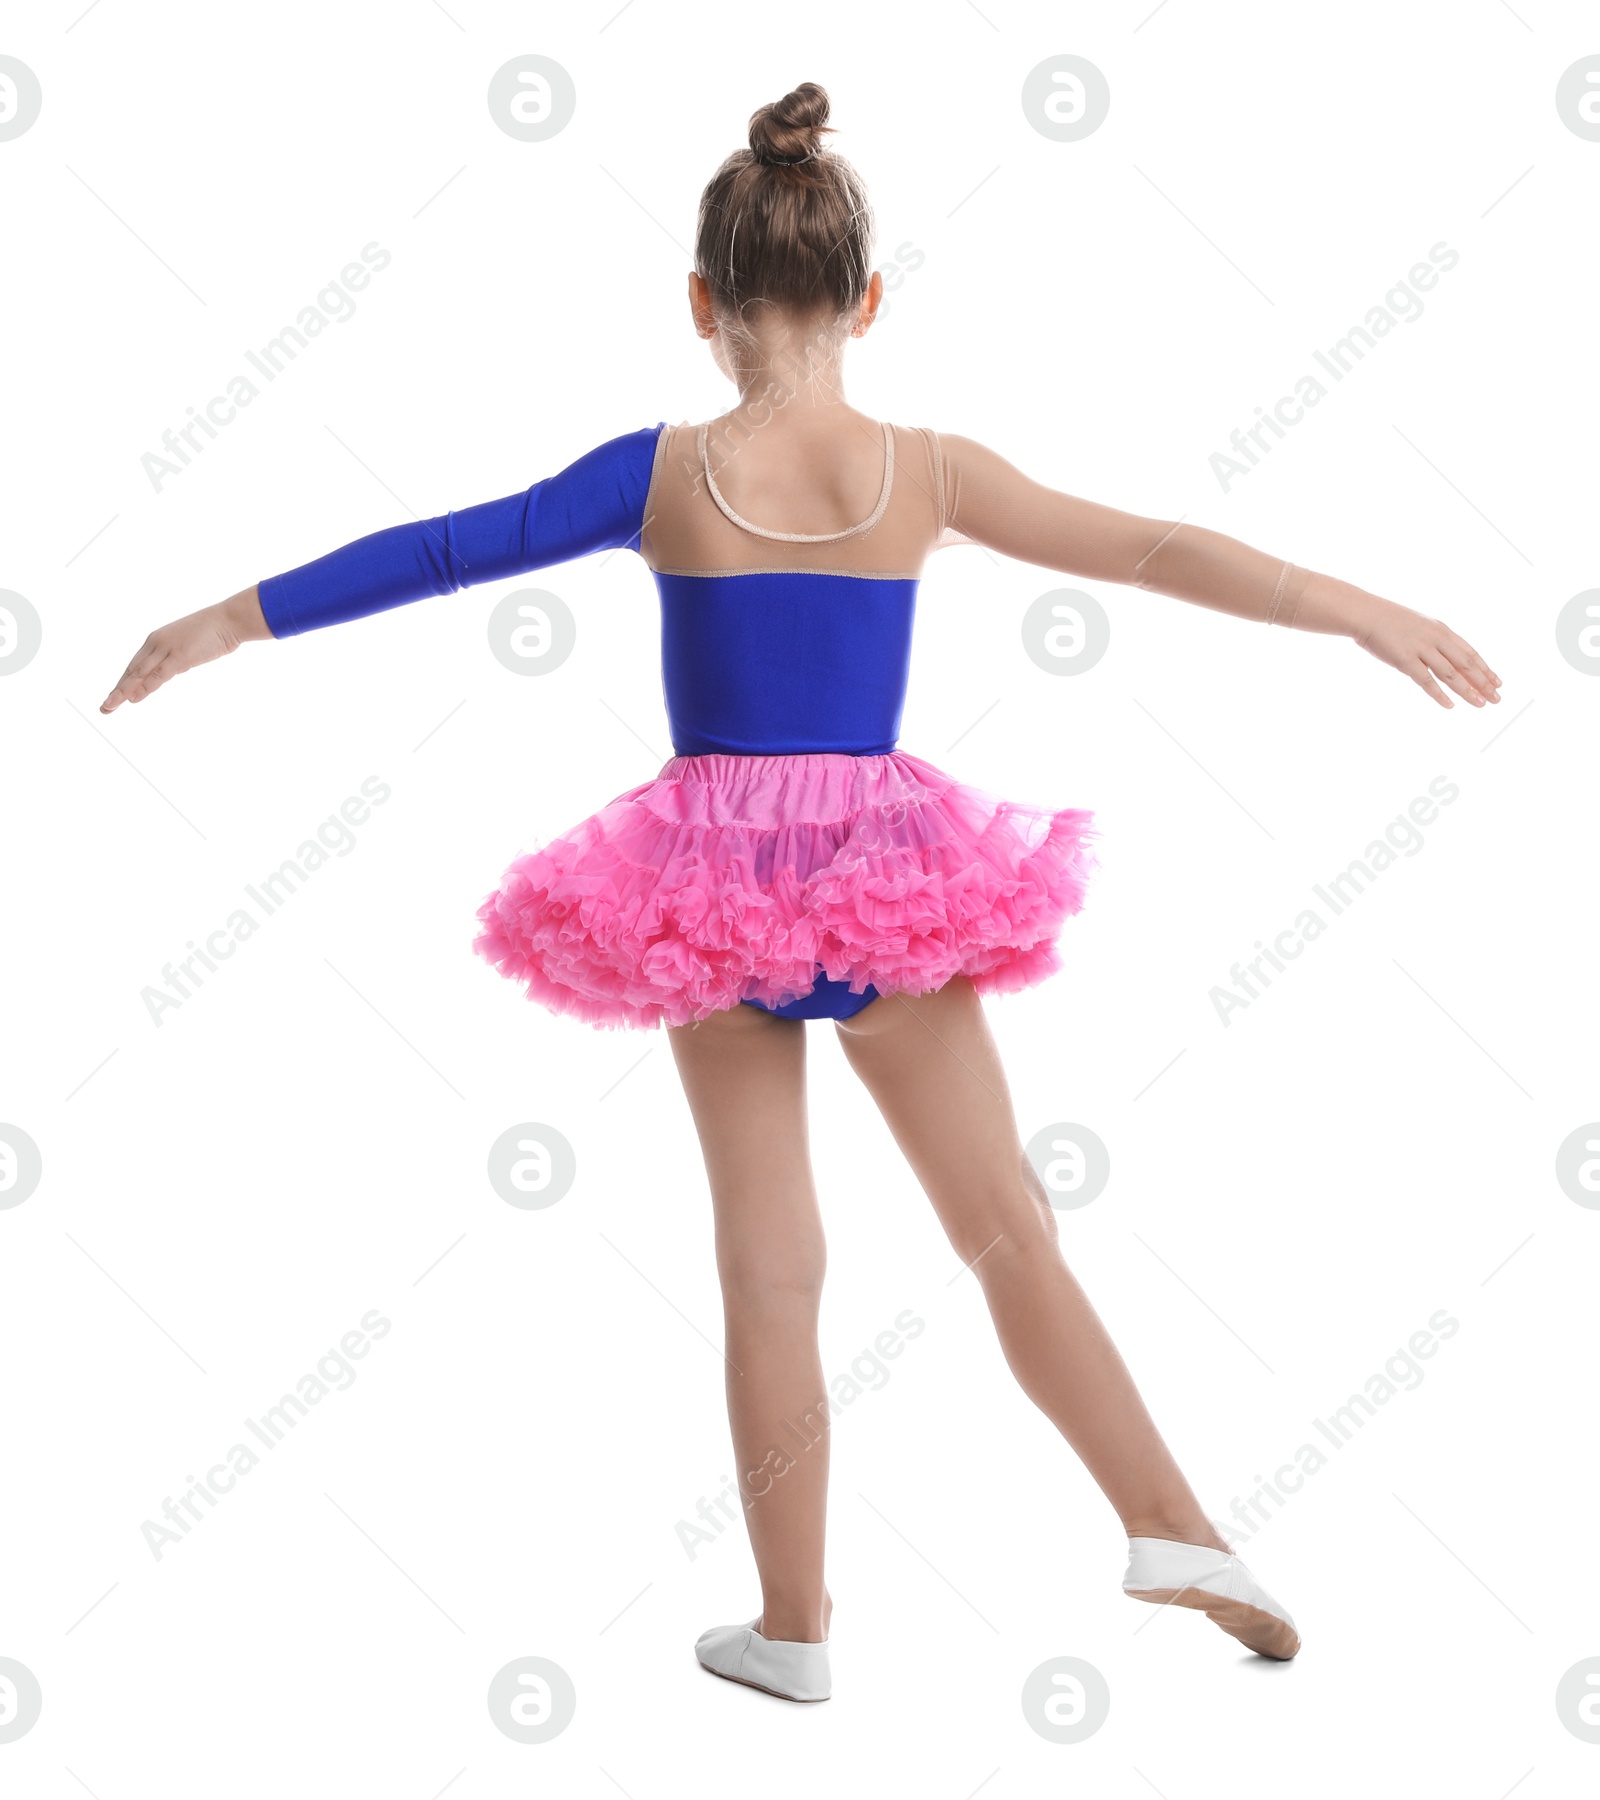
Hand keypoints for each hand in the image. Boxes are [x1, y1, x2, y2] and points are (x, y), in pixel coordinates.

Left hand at [100, 586, 269, 713]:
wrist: (228, 620)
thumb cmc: (212, 631)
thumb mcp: (188, 648)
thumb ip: (176, 660)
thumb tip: (169, 672)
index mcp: (156, 640)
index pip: (135, 665)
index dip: (123, 682)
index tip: (114, 696)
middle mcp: (156, 643)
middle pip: (131, 671)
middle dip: (117, 690)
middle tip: (104, 707)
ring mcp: (166, 649)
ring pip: (139, 674)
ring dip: (123, 691)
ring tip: (110, 706)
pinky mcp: (180, 656)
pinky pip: (158, 675)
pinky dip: (144, 687)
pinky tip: (133, 698)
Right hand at [1349, 596, 1501, 709]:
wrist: (1365, 614)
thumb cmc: (1388, 621)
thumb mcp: (1418, 626)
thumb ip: (1432, 641)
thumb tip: (1442, 657)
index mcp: (1441, 630)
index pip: (1470, 653)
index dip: (1485, 669)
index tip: (1497, 682)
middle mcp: (1436, 639)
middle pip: (1466, 664)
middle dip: (1483, 682)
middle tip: (1496, 698)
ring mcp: (1421, 649)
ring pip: (1451, 673)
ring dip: (1467, 690)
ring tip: (1480, 704)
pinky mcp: (1405, 660)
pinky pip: (1426, 680)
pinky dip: (1439, 694)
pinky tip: (1450, 705)